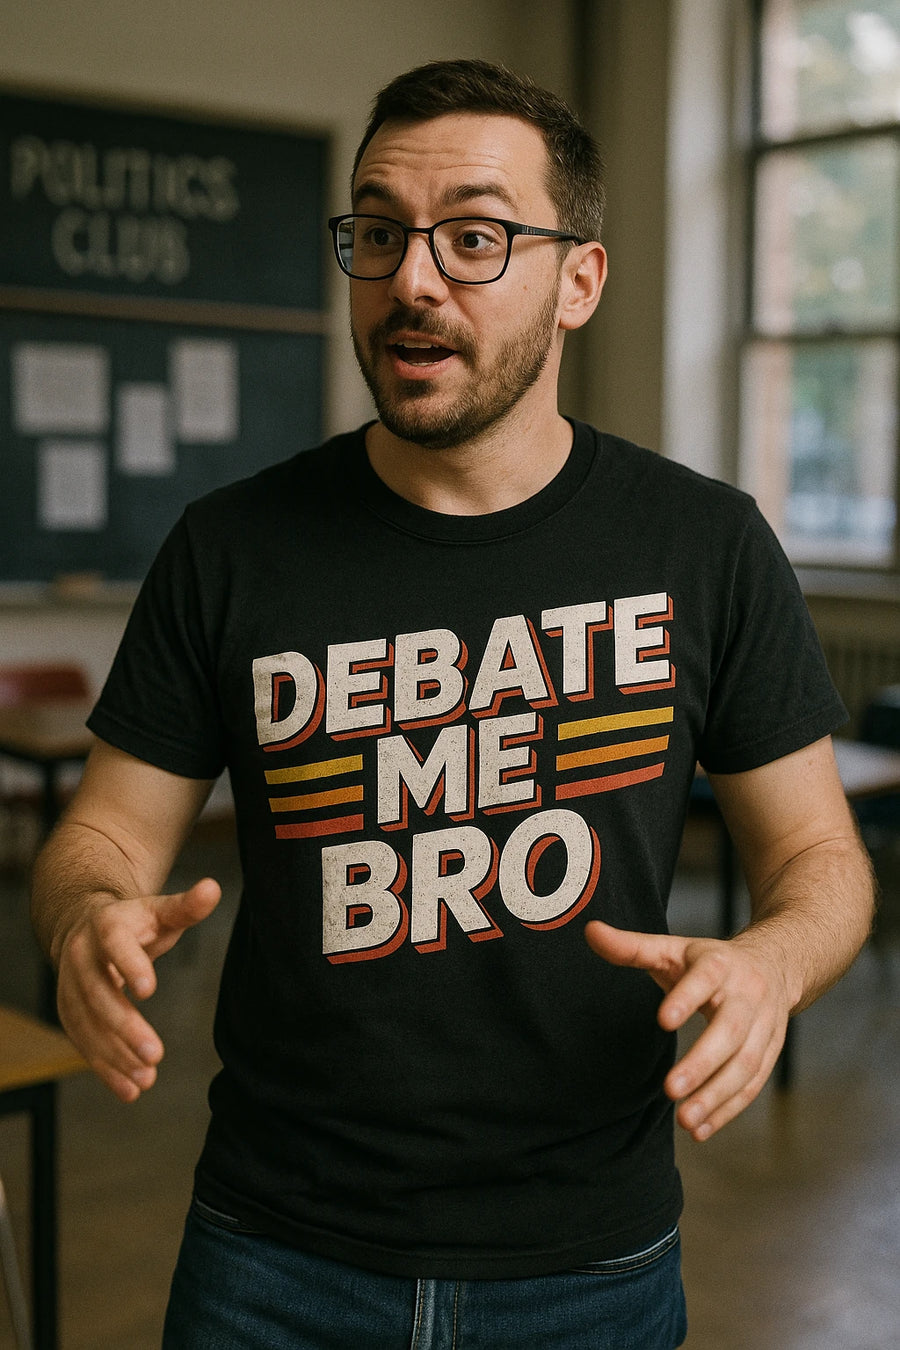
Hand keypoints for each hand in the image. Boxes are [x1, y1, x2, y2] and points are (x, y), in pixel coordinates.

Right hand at [55, 878, 220, 1103]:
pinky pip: (83, 1043)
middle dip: (124, 1026)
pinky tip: (130, 1090)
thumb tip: (214, 888)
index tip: (150, 989)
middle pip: (98, 994)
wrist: (85, 927)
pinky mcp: (69, 1011)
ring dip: (114, 1055)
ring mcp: (69, 986)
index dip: (130, 965)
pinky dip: (104, 1068)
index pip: (115, 945)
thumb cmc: (135, 921)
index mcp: (106, 926)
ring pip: (86, 1025)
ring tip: (146, 1079)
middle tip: (154, 1053)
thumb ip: (187, 906)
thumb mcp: (161, 910)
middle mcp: (80, 956)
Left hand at [584, 920, 791, 1140]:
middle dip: (703, 1062)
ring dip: (717, 1095)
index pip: (705, 979)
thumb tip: (590, 931)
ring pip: (747, 1064)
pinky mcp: (770, 1052)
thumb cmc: (710, 960)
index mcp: (720, 963)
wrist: (776, 963)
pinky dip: (728, 1109)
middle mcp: (747, 994)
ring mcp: (765, 1025)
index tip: (662, 1021)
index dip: (686, 998)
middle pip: (732, 1030)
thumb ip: (631, 947)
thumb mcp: (672, 948)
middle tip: (671, 1089)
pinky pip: (752, 1085)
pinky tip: (701, 1129)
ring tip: (685, 1119)